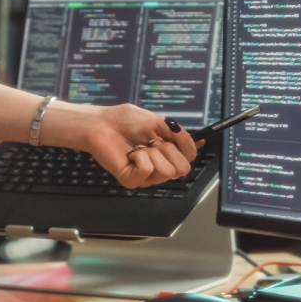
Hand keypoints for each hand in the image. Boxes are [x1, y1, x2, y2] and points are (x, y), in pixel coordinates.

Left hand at [41, 101, 196, 188]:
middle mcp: (157, 167)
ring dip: (153, 153)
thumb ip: (180, 134)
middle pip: (182, 169)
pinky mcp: (131, 180)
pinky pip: (148, 171)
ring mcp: (145, 176)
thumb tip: (199, 144)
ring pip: (168, 171)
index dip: (184, 149)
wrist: (100, 124)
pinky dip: (140, 158)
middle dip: (169, 150)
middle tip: (151, 143)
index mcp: (165, 154)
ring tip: (138, 148)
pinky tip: (130, 154)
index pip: (188, 160)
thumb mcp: (159, 121)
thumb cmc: (125, 121)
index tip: (169, 137)